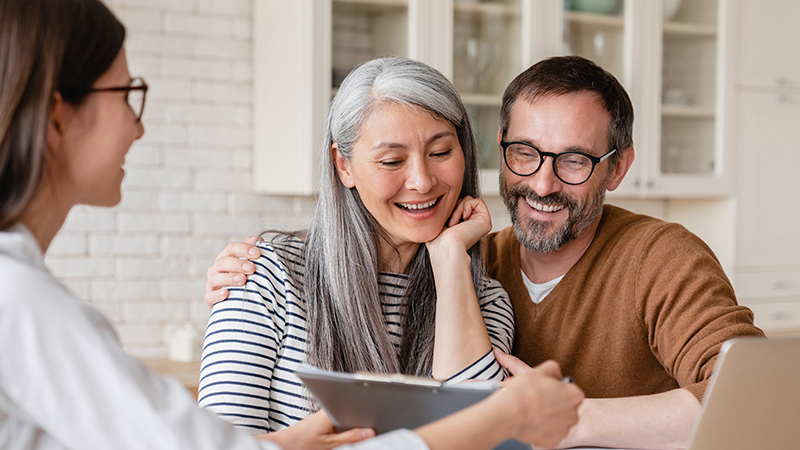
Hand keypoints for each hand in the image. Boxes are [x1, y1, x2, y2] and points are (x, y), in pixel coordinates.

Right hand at [204, 236, 261, 307]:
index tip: (258, 253)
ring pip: (216, 278)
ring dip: (229, 278)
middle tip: (252, 268)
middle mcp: (216, 269)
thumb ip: (252, 253)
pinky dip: (217, 295)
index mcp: (226, 258)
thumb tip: (258, 239)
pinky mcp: (209, 298)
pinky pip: (209, 296)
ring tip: (243, 280)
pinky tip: (226, 293)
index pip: (232, 248)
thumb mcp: (249, 266)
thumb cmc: (245, 281)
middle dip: (238, 264)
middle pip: (223, 262)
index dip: (244, 249)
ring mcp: (211, 283)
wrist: (236, 303)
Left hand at [257, 410, 374, 449]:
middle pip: (353, 413)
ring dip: (352, 427)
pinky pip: (340, 423)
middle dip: (362, 422)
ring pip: (347, 419)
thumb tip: (370, 433)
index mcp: (332, 411)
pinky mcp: (324, 421)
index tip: (379, 421)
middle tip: (370, 432)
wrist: (284, 446)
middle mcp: (329, 410)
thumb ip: (351, 438)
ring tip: (349, 436)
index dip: (368, 414)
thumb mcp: (330, 445)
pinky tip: (340, 440)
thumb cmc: (302, 444)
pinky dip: (344, 431)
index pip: (355, 408)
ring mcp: (327, 415)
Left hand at [426, 196, 491, 258]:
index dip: (449, 210)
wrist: (445, 248)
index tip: (445, 224)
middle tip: (450, 224)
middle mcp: (473, 226)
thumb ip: (443, 213)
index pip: (456, 206)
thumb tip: (443, 201)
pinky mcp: (486, 221)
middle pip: (462, 202)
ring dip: (458, 209)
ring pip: (468, 200)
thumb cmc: (438, 241)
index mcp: (463, 227)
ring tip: (454, 224)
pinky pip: (478, 201)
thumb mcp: (438, 224)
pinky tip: (464, 218)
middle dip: (453, 209)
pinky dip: (467, 206)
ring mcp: (480, 224)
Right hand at [492, 350, 583, 448]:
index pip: (569, 390)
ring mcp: (563, 430)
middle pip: (564, 406)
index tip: (546, 389)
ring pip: (557, 421)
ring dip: (547, 416)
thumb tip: (554, 371)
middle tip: (537, 398)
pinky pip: (548, 434)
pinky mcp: (553, 442)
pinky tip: (531, 421)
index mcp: (574, 395)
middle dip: (553, 403)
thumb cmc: (524, 393)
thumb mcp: (539, 370)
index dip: (555, 388)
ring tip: (532, 410)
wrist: (509, 413)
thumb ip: (552, 368)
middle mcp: (573, 414)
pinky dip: (541, 429)